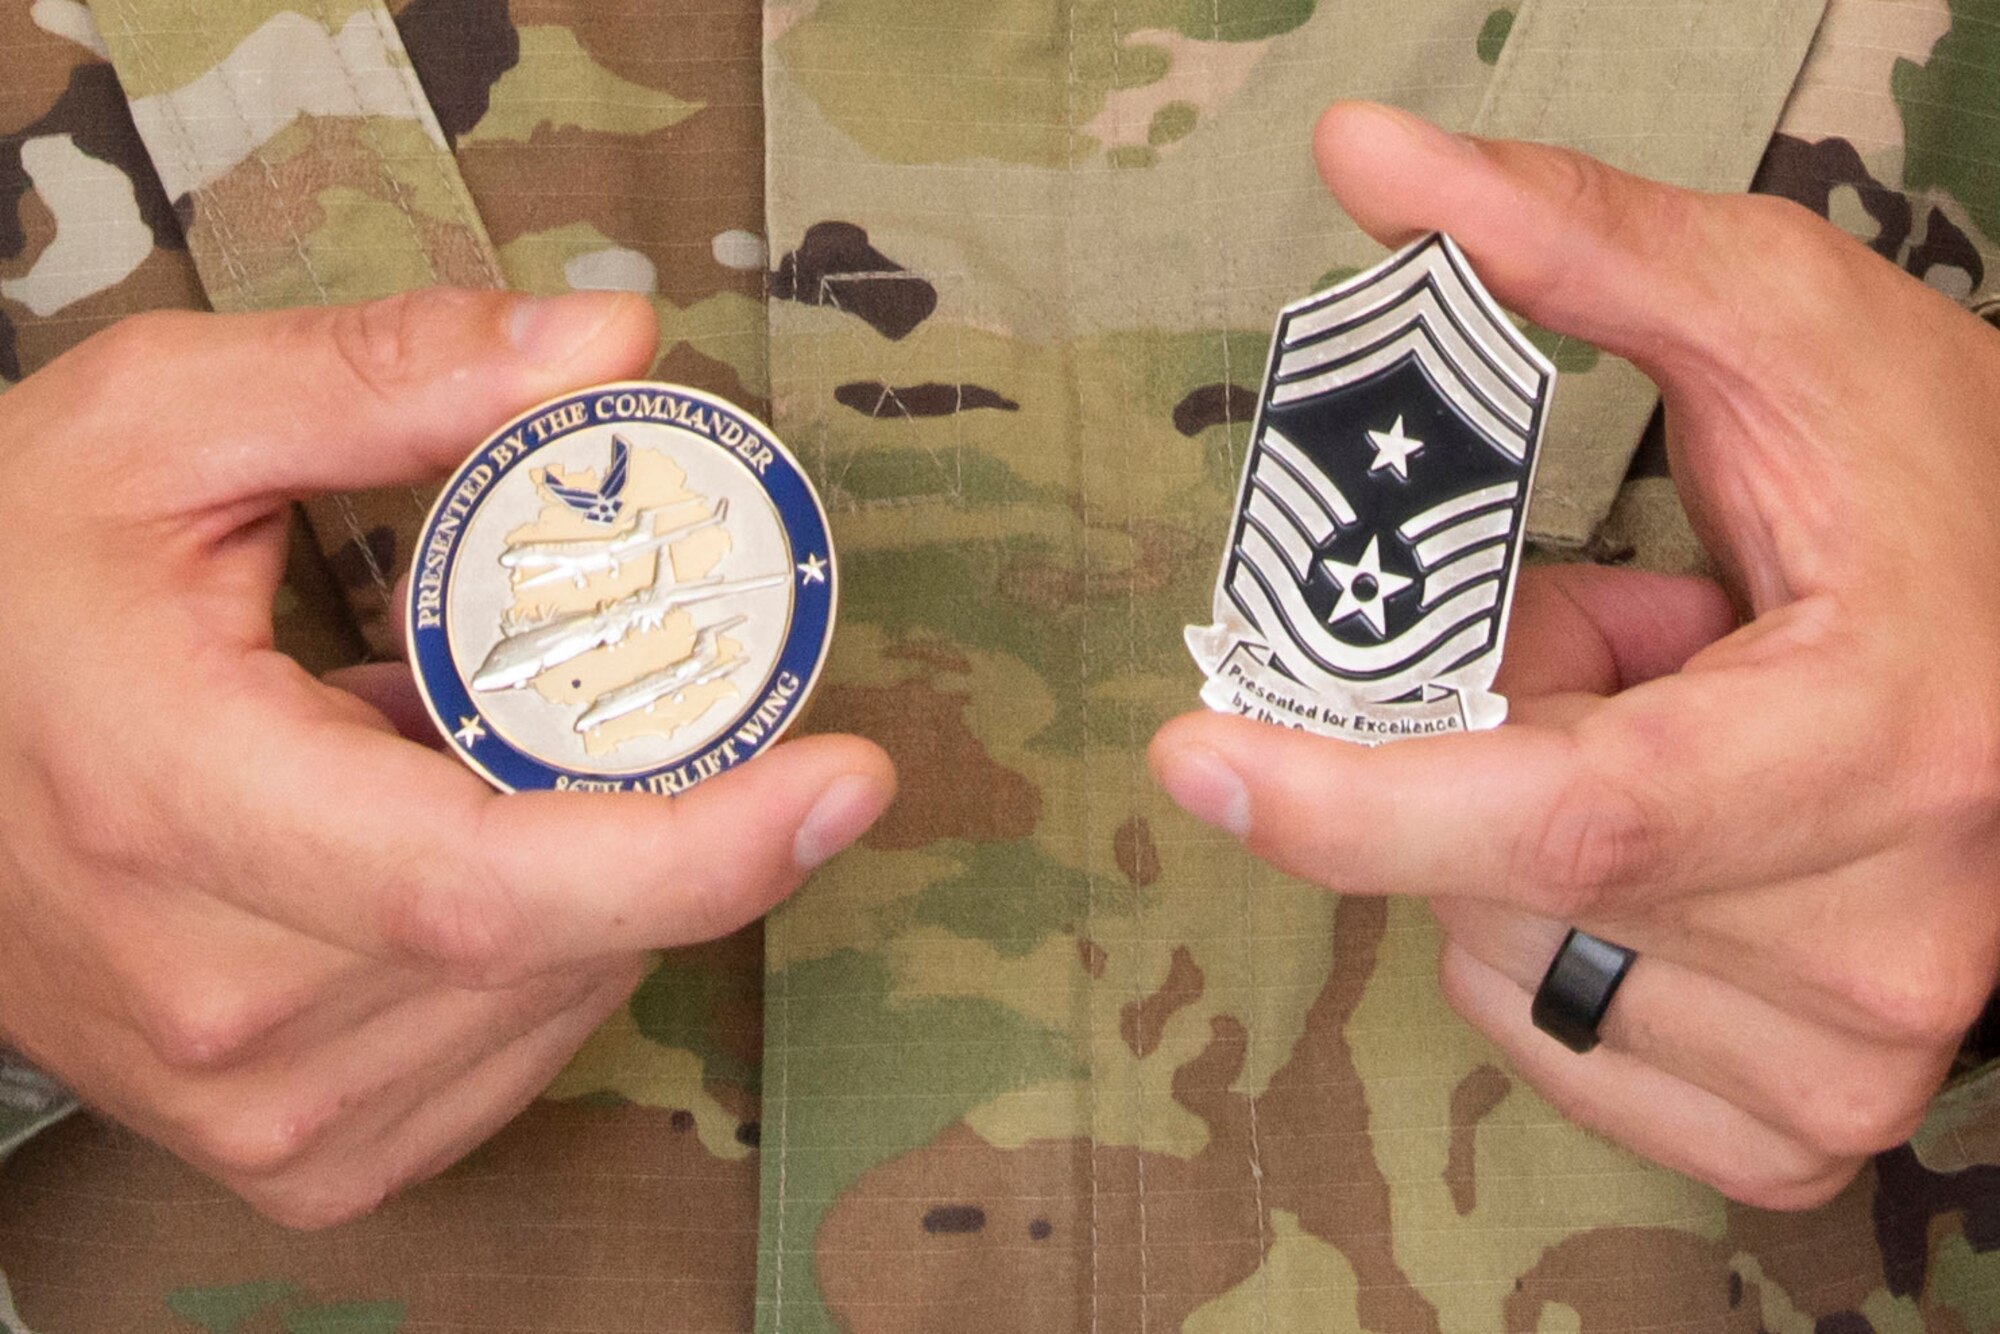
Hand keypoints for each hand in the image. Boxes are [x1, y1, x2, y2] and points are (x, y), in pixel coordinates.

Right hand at [0, 289, 893, 1227]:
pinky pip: (514, 1056)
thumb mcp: (158, 427)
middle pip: (561, 937)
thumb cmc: (11, 591)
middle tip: (670, 686)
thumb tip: (612, 345)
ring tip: (509, 751)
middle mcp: (219, 1002)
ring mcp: (257, 1104)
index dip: (693, 847)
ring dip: (611, 873)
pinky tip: (481, 847)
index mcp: (170, 808)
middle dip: (670, 811)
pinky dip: (556, 950)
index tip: (846, 778)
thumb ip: (388, 376)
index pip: (482, 883)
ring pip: (560, 1001)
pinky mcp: (298, 1149)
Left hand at [1151, 103, 1999, 1208]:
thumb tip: (1365, 153)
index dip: (1361, 798)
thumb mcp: (1782, 330)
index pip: (1577, 811)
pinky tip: (1661, 849)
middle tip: (1607, 636)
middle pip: (1510, 869)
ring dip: (1505, 836)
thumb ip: (1577, 241)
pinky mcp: (1817, 1120)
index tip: (1192, 759)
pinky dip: (1545, 933)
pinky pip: (1553, 1040)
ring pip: (1509, 954)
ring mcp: (1858, 1048)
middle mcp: (1890, 933)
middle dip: (1469, 744)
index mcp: (1886, 741)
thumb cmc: (1949, 487)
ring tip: (1660, 728)